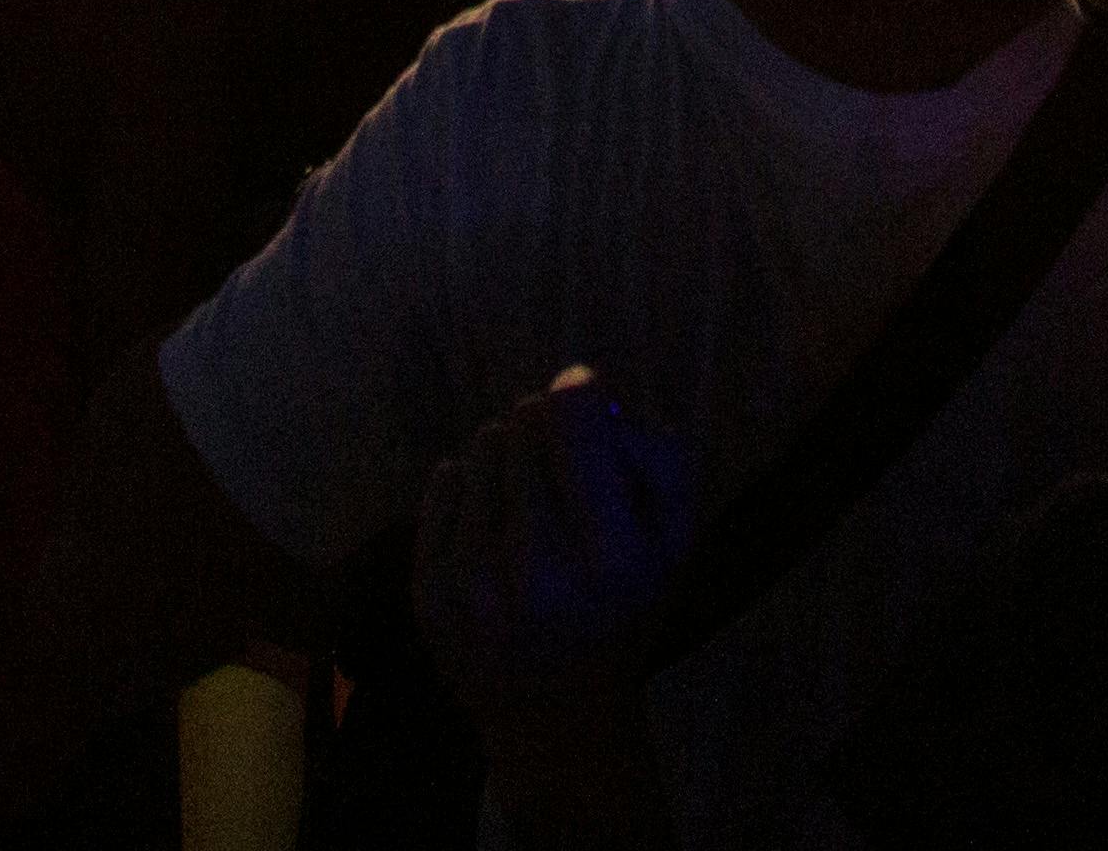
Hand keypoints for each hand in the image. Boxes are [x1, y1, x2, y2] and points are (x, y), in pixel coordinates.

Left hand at [412, 368, 698, 718]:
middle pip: (522, 424)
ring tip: (529, 504)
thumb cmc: (625, 614)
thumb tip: (585, 387)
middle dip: (544, 431)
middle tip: (560, 467)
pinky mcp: (431, 591)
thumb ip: (657, 455)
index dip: (578, 395)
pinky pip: (443, 483)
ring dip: (506, 459)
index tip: (583, 404)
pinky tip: (494, 526)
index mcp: (613, 555)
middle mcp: (540, 568)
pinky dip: (468, 488)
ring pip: (480, 448)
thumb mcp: (676, 543)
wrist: (558, 720)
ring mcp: (476, 583)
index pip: (572, 419)